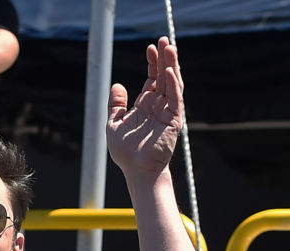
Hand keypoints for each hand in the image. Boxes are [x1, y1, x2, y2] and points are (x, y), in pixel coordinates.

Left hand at [107, 36, 183, 178]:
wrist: (137, 170)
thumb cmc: (125, 152)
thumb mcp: (113, 124)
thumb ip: (115, 105)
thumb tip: (117, 85)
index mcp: (145, 105)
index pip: (152, 78)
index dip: (152, 63)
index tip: (150, 47)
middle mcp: (158, 106)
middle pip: (164, 77)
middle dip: (164, 58)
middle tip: (164, 40)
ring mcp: (167, 112)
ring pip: (172, 84)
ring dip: (172, 65)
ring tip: (170, 47)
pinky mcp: (174, 120)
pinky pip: (175, 99)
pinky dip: (173, 85)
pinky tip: (169, 71)